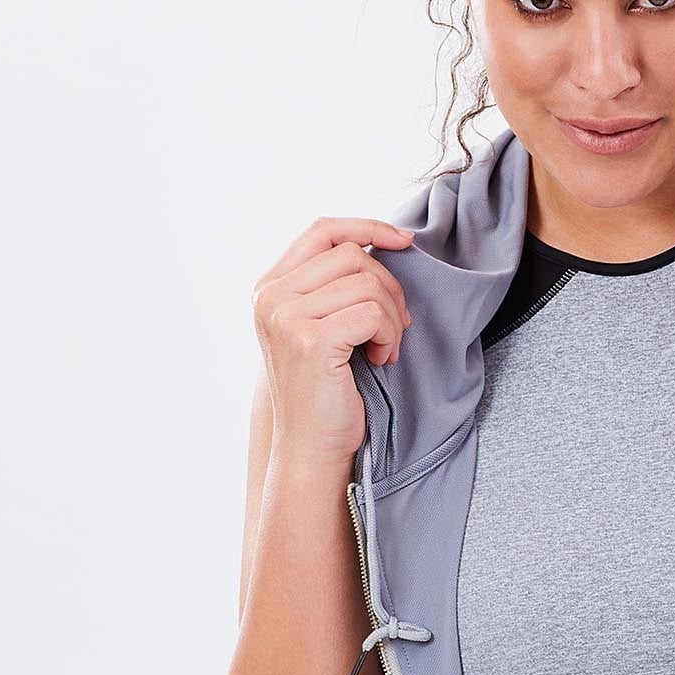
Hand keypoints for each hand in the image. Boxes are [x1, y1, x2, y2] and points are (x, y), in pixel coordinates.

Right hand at [251, 216, 416, 466]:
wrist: (310, 447)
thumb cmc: (325, 390)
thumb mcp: (320, 327)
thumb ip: (332, 286)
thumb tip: (382, 245)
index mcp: (270, 287)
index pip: (323, 231)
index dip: (368, 227)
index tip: (404, 240)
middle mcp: (271, 296)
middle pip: (353, 256)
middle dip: (390, 288)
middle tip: (397, 327)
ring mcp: (287, 316)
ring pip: (368, 283)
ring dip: (393, 318)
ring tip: (385, 348)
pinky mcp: (310, 340)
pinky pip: (374, 313)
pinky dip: (390, 335)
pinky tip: (381, 359)